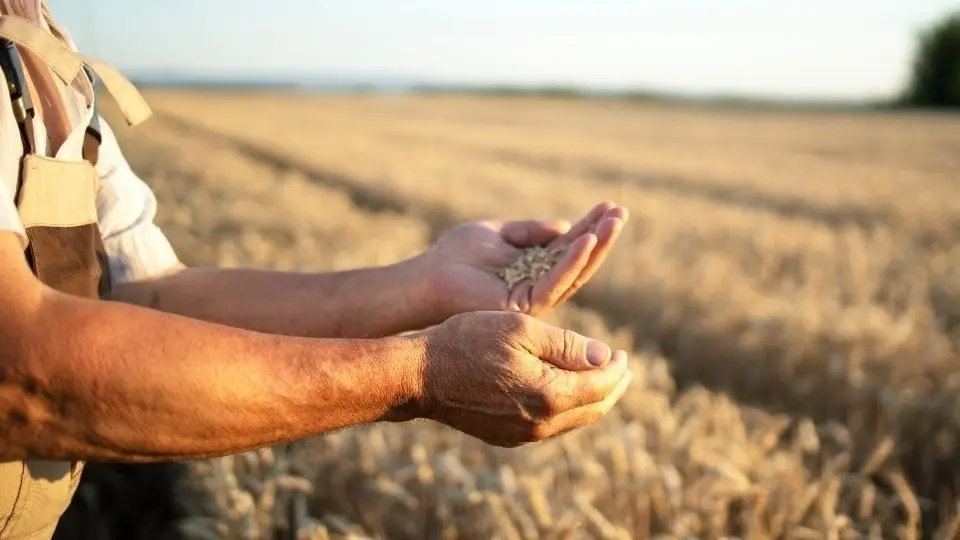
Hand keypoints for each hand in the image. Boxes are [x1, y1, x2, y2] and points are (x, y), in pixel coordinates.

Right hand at [410, 311, 632, 446]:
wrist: (421, 375)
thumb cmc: (469, 341)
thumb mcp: (522, 329)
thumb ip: (567, 345)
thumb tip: (605, 357)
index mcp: (549, 395)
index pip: (601, 385)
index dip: (617, 367)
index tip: (623, 352)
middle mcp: (541, 423)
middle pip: (593, 409)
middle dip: (612, 387)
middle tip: (623, 368)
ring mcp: (523, 435)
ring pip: (573, 420)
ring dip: (592, 399)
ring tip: (600, 379)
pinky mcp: (508, 436)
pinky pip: (551, 426)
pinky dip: (567, 408)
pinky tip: (565, 391)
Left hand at [423, 201, 627, 317]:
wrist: (430, 275)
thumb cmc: (458, 254)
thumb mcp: (499, 232)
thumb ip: (530, 230)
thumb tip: (564, 226)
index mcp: (535, 266)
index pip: (570, 246)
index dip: (591, 226)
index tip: (610, 206)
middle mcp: (540, 284)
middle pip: (580, 260)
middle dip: (602, 236)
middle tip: (622, 212)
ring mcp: (534, 297)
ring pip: (575, 272)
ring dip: (596, 246)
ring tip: (613, 223)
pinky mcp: (525, 305)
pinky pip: (555, 282)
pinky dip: (572, 261)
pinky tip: (587, 240)